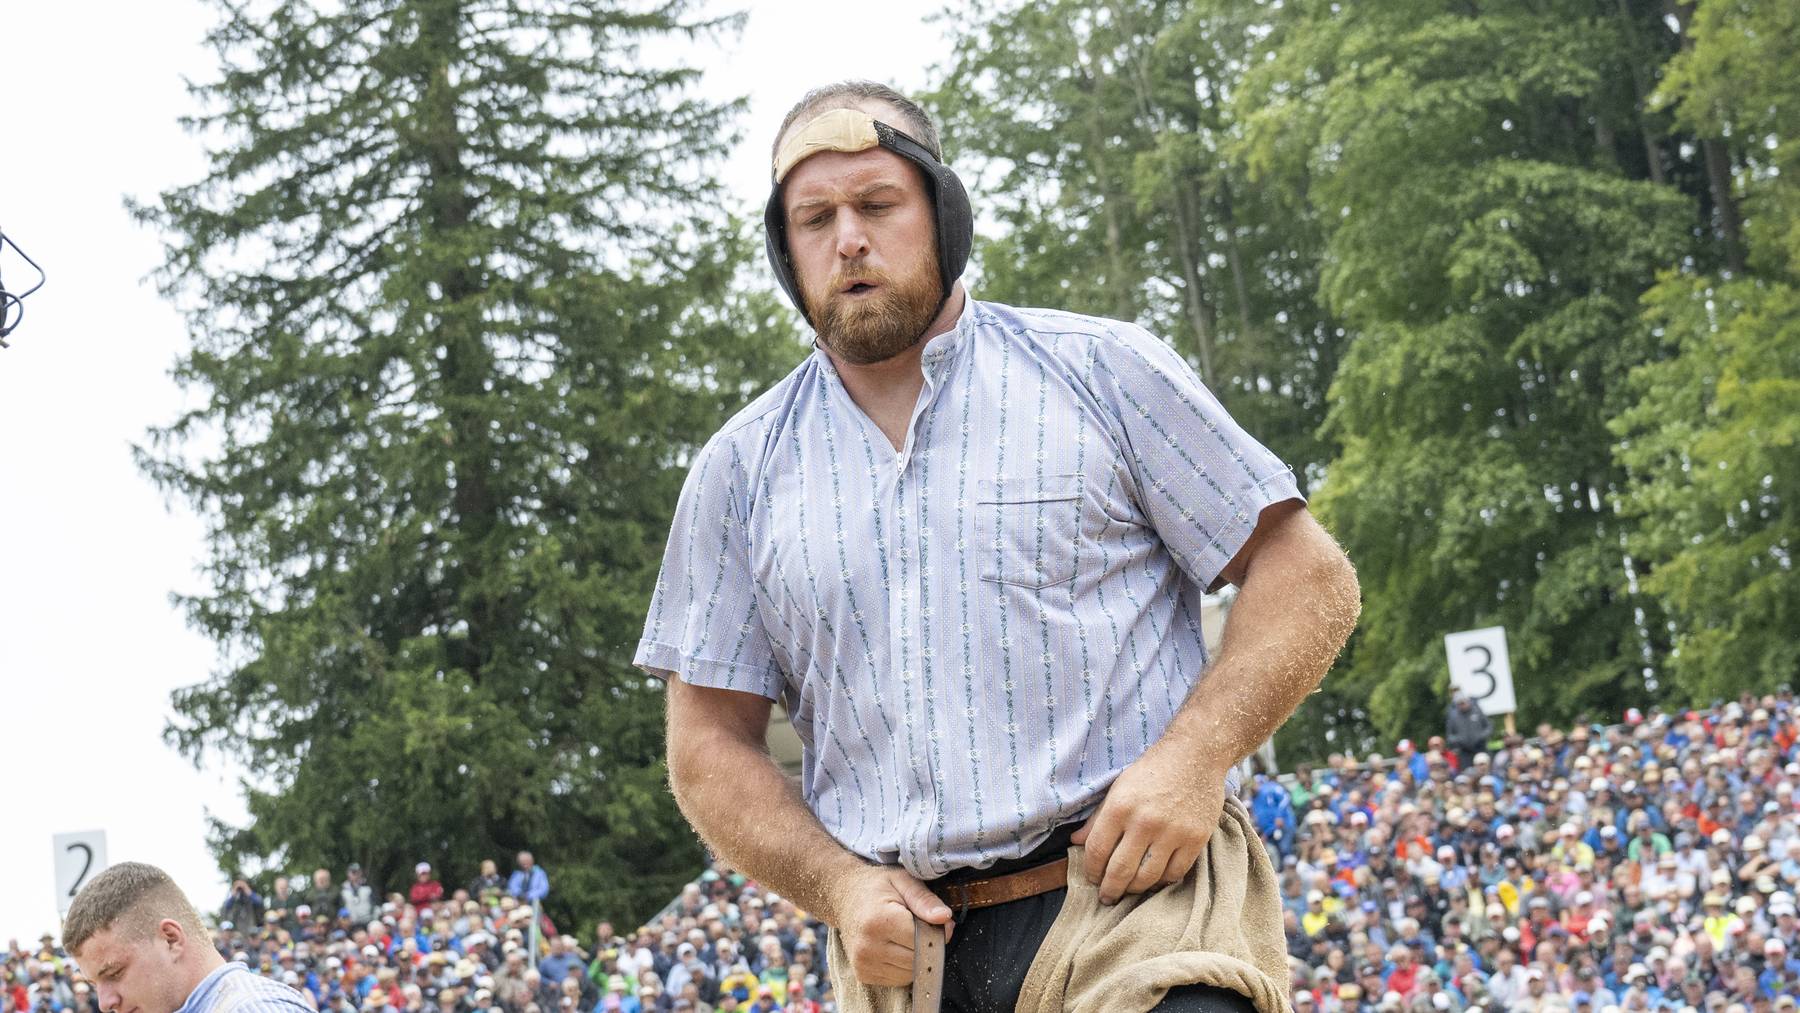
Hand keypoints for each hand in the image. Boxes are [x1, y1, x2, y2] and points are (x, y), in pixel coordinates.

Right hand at [829, 866, 953, 986]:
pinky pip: (898, 979)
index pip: (922, 940)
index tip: (938, 921)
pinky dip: (904, 966)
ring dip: (915, 958)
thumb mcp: (903, 881)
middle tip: (921, 927)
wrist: (844, 897)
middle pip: (917, 959)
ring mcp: (864, 963)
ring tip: (905, 936)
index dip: (937, 931)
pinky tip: (896, 947)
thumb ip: (925, 900)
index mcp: (879, 920)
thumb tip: (945, 918)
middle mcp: (868, 946)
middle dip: (927, 945)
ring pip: (910, 973)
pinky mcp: (863, 975)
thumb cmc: (877, 887)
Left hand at [1071, 738, 1224, 904]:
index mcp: (1120, 806)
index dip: (1091, 871)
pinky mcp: (1196, 838)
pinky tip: (1155, 880)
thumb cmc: (1153, 770)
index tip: (1092, 879)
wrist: (1196, 755)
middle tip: (1107, 897)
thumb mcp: (1119, 787)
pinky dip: (1162, 882)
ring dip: (1135, 890)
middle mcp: (1144, 821)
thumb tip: (1075, 842)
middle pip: (1120, 870)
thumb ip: (1097, 818)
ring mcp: (1172, 832)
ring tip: (1129, 891)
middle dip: (1110, 890)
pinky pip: (1175, 873)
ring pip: (1148, 877)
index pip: (1097, 850)